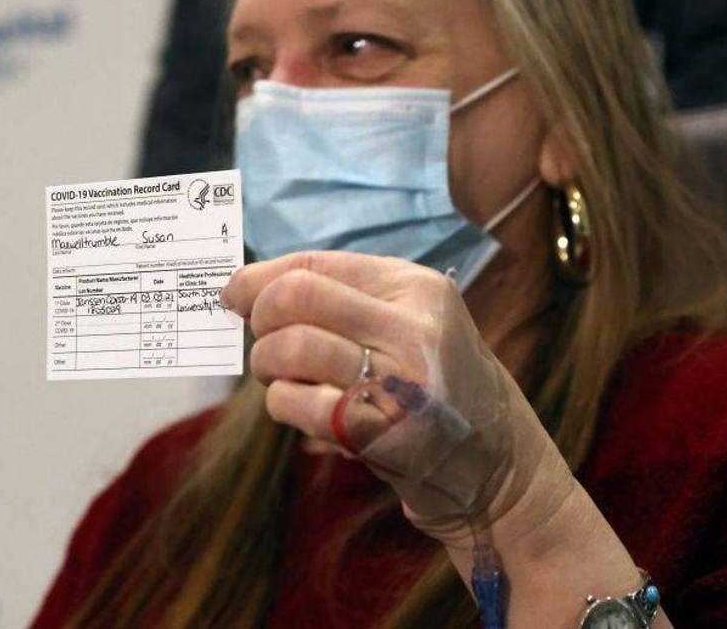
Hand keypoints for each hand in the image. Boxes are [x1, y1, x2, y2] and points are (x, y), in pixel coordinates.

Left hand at [221, 251, 575, 545]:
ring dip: (267, 363)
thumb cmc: (428, 382)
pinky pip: (292, 401)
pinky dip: (280, 402)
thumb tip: (244, 286)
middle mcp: (412, 327)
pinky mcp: (378, 433)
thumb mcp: (407, 321)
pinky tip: (300, 406)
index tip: (233, 294)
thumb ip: (339, 296)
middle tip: (264, 340)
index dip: (258, 278)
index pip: (313, 264)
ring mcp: (398, 382)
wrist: (493, 462)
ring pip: (289, 347)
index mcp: (415, 288)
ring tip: (282, 375)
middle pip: (294, 297)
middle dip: (260, 318)